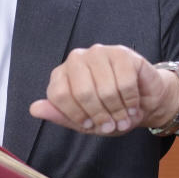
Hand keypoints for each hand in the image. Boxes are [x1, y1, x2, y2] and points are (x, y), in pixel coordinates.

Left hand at [29, 44, 178, 135]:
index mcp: (62, 75)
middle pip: (83, 93)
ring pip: (106, 89)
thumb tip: (34, 109)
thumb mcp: (84, 121)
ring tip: (124, 117)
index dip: (77, 116)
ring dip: (118, 111)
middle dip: (100, 116)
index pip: (59, 96)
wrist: (144, 101)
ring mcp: (99, 52)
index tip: (89, 125)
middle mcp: (76, 59)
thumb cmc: (111, 111)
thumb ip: (60, 115)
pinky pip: (125, 83)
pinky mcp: (122, 53)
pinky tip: (133, 105)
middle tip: (112, 124)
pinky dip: (131, 101)